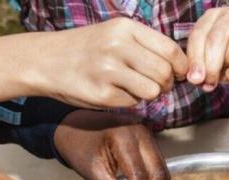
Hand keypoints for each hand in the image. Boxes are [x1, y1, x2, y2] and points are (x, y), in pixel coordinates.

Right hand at [42, 18, 187, 107]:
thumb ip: (146, 46)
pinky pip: (133, 103)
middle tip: (157, 85)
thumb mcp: (116, 34)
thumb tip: (182, 67)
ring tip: (135, 88)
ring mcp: (108, 71)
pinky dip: (130, 102)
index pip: (170, 50)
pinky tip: (115, 92)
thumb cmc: (88, 49)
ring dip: (150, 94)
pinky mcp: (102, 94)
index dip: (181, 66)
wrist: (46, 60)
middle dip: (166, 84)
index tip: (179, 74)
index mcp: (125, 28)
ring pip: (152, 91)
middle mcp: (117, 46)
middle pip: (164, 73)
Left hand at [54, 111, 169, 179]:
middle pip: (158, 175)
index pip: (140, 175)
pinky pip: (158, 170)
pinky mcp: (150, 145)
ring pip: (162, 174)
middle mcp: (143, 135)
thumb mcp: (92, 170)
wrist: (75, 124)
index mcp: (125, 137)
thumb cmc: (78, 145)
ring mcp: (149, 138)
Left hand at [186, 5, 228, 90]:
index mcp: (217, 16)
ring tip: (225, 72)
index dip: (194, 58)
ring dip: (225, 66)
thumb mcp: (208, 58)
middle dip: (208, 65)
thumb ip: (198, 64)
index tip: (193, 78)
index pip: (199, 33)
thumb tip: (195, 78)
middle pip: (215, 38)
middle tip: (207, 81)